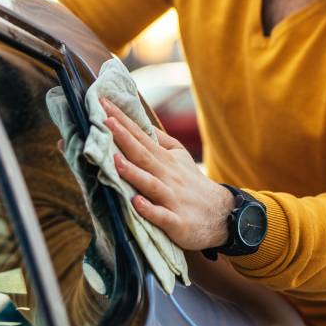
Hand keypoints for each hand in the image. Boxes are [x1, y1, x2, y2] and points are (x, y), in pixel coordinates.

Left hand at [101, 98, 233, 250]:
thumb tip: (140, 123)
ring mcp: (172, 199)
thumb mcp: (179, 156)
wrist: (222, 213)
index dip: (123, 121)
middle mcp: (167, 176)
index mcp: (165, 160)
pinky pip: (162, 216)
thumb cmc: (192, 183)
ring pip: (151, 184)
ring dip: (133, 173)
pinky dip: (150, 210)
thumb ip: (160, 140)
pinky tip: (136, 203)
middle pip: (143, 155)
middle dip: (123, 138)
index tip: (103, 103)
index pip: (141, 136)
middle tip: (105, 120)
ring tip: (115, 161)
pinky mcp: (177, 222)